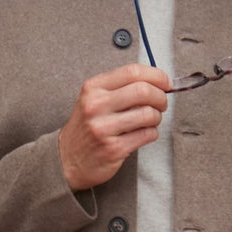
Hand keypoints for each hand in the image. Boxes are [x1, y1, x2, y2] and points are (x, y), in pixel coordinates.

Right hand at [58, 64, 170, 189]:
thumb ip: (120, 88)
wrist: (66, 159)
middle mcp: (96, 106)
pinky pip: (147, 135)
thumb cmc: (86, 127)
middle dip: (160, 97)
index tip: (165, 82)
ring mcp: (104, 128)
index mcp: (93, 88)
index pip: (132, 72)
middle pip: (143, 91)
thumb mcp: (93, 99)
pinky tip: (143, 133)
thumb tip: (156, 81)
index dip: (156, 75)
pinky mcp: (114, 148)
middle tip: (161, 103)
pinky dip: (152, 133)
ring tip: (151, 120)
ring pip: (149, 114)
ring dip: (157, 117)